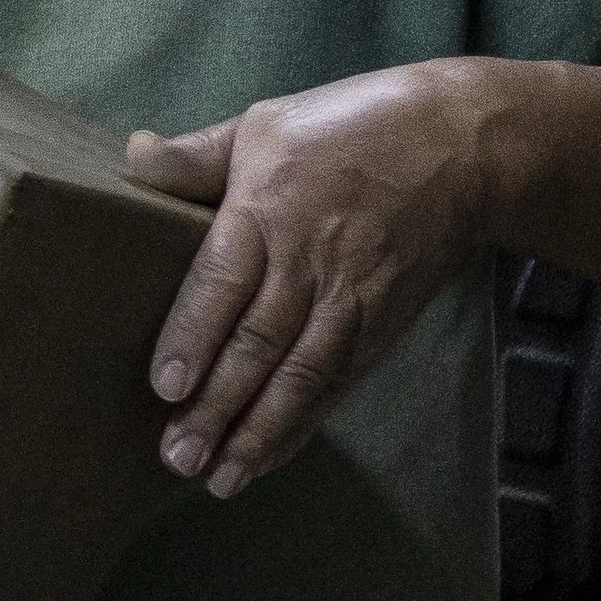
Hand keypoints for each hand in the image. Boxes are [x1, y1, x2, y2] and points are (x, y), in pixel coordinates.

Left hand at [128, 61, 490, 496]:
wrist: (468, 149)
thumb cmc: (354, 128)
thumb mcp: (269, 123)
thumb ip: (197, 156)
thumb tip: (133, 157)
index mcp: (271, 206)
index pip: (225, 278)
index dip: (196, 334)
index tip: (166, 385)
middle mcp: (310, 260)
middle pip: (259, 342)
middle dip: (218, 405)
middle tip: (178, 456)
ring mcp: (351, 300)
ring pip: (300, 376)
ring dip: (258, 432)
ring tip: (218, 478)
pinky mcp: (379, 328)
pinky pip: (334, 385)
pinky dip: (300, 426)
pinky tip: (265, 460)